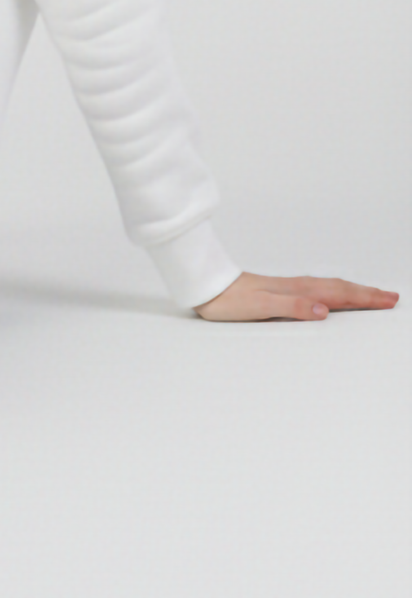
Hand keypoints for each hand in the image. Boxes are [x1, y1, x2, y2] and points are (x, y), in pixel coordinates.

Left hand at [196, 272, 399, 321]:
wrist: (206, 287)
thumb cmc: (229, 300)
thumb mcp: (261, 307)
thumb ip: (292, 307)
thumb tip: (324, 310)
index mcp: (297, 291)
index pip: (338, 294)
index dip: (365, 298)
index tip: (388, 300)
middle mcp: (297, 287)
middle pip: (339, 289)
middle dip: (367, 294)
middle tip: (391, 298)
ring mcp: (289, 288)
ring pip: (330, 288)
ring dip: (353, 292)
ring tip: (371, 295)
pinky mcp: (281, 292)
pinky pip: (317, 291)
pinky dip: (334, 293)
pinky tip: (332, 297)